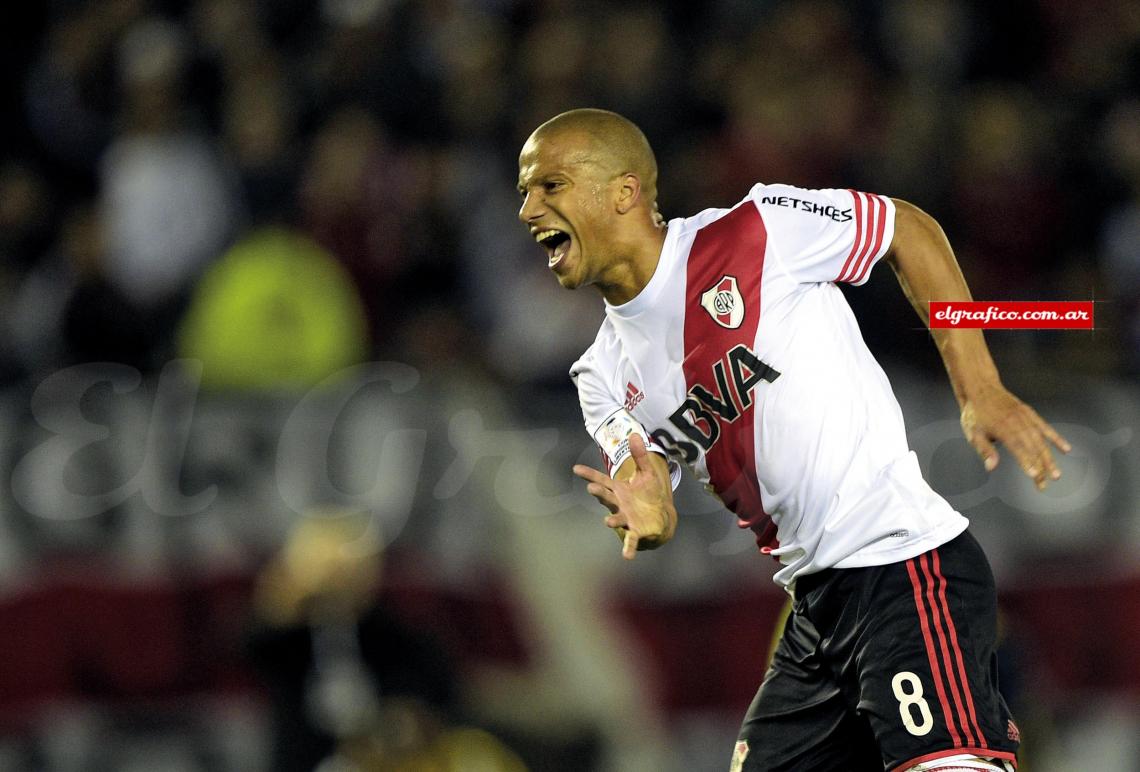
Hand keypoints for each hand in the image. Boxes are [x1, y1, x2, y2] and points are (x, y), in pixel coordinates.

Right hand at [572, 433, 676, 558]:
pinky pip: (630, 540)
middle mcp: (619, 505)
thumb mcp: (646, 473)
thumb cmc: (648, 495)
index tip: (575, 469)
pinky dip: (628, 548)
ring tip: (607, 522)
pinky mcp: (636, 531)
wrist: (659, 516)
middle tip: (591, 489)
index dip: (589, 475)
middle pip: (607, 498)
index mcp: (619, 490)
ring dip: (612, 521)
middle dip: (600, 494)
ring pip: (616, 519)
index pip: (601, 481)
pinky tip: (626, 556)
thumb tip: (635, 434)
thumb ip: (640, 456)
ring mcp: (626, 519)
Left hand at [960, 384, 1070, 490]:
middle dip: (1040, 467)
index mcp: (1002, 428)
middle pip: (1032, 448)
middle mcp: (1017, 423)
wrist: (980, 388)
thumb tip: (991, 467)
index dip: (1027, 462)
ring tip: (1055, 474)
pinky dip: (1056, 438)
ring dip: (1049, 458)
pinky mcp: (1030, 413)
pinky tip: (1066, 449)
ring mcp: (1025, 417)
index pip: (1017, 448)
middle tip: (1043, 485)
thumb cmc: (975, 414)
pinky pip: (1046, 427)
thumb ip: (985, 450)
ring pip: (1041, 440)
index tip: (1035, 476)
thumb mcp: (973, 433)